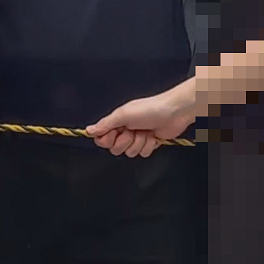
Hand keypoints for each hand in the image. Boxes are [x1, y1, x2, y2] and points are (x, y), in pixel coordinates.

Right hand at [84, 74, 199, 156]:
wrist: (174, 112)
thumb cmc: (150, 108)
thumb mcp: (124, 114)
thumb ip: (105, 124)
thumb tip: (89, 130)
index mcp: (117, 122)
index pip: (102, 139)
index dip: (107, 140)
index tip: (115, 133)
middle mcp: (125, 130)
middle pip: (115, 149)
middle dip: (125, 142)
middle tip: (133, 131)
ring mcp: (137, 138)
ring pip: (130, 153)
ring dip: (139, 143)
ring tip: (145, 132)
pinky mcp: (149, 144)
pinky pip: (143, 154)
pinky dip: (149, 146)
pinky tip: (153, 136)